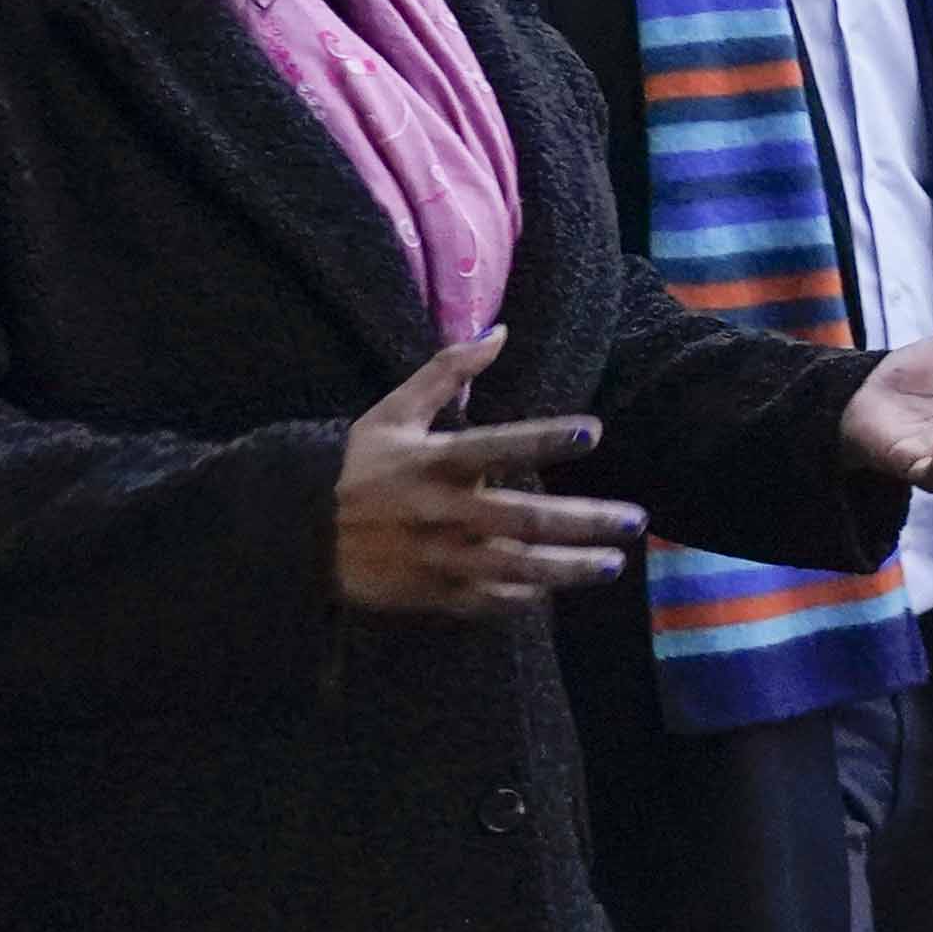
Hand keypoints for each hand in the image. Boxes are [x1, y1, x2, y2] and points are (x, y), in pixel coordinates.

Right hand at [333, 330, 639, 616]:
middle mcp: (443, 511)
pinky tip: (553, 590)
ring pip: (516, 568)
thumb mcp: (393, 411)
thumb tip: (498, 330)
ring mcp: (439, 558)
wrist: (297, 531)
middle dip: (585, 521)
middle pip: (525, 518)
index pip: (500, 446)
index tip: (595, 432)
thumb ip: (446, 371)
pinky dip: (523, 598)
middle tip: (635, 521)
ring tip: (612, 565)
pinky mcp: (431, 593)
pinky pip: (487, 600)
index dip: (548, 440)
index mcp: (434, 461)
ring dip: (569, 569)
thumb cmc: (355, 465)